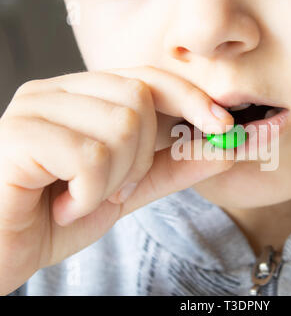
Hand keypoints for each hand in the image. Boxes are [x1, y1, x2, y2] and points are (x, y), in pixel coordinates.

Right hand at [0, 66, 233, 294]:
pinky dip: (88, 194)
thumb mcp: (129, 188)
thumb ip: (175, 165)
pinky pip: (90, 156)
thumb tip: (228, 148)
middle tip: (114, 189)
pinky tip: (62, 205)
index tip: (225, 125)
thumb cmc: (60, 215)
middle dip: (142, 157)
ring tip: (82, 197)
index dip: (190, 97)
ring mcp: (35, 107)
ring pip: (122, 126)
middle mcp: (57, 90)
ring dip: (114, 180)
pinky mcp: (18, 134)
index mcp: (82, 96)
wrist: (5, 250)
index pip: (148, 78)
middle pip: (139, 98)